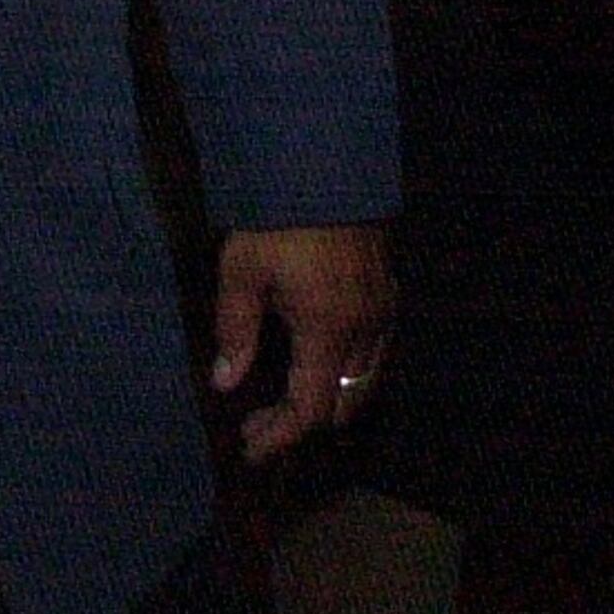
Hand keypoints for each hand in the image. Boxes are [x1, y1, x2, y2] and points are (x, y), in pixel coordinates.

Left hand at [212, 222, 394, 463]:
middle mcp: (366, 330)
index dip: (281, 435)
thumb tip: (225, 381)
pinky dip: (348, 373)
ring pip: (365, 383)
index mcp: (329, 329)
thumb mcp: (242, 271)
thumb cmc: (277, 217)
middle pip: (344, 404)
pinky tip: (316, 362)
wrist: (325, 166)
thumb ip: (234, 330)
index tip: (251, 447)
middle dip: (303, 423)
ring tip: (284, 400)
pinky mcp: (389, 293)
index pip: (312, 408)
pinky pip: (376, 354)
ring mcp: (384, 311)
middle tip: (259, 423)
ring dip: (329, 399)